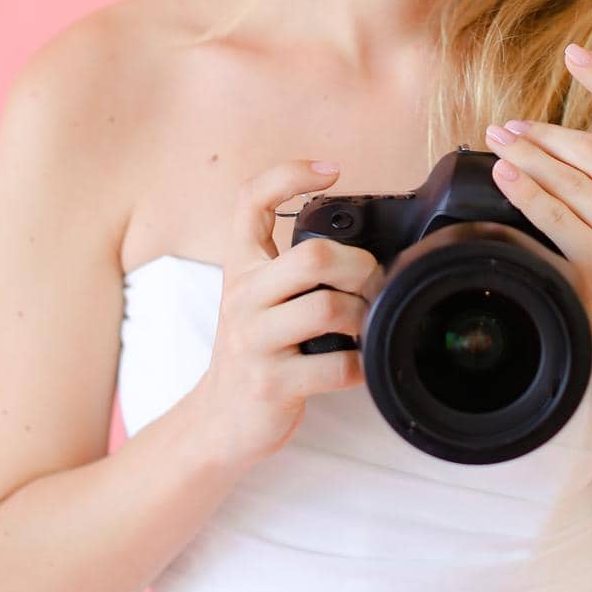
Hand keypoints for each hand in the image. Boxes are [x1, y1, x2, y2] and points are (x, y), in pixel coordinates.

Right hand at [189, 160, 379, 474]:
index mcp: (241, 267)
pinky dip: (361, 363)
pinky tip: (360, 363)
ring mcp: (254, 342)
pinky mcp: (271, 384)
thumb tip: (361, 244)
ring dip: (363, 316)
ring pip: (327, 308)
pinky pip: (335, 366)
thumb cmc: (256, 350)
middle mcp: (242, 297)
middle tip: (373, 282)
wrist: (219, 421)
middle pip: (311, 257)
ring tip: (365, 325)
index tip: (331, 171)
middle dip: (359, 266)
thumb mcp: (259, 297)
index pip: (249, 202)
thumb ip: (291, 265)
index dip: (287, 175)